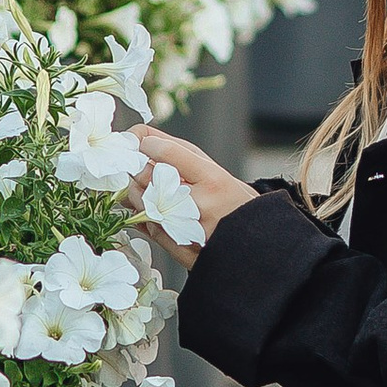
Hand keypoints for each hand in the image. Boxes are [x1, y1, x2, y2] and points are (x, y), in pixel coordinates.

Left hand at [126, 125, 259, 264]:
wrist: (250, 244)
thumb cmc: (232, 202)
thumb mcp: (214, 170)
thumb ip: (178, 153)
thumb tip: (140, 138)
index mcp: (213, 180)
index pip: (165, 151)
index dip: (145, 143)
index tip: (144, 143)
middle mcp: (199, 205)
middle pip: (146, 175)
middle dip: (136, 166)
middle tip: (138, 163)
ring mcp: (185, 230)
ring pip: (140, 200)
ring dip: (136, 189)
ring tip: (149, 187)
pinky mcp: (176, 248)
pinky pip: (144, 223)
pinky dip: (141, 212)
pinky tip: (152, 206)